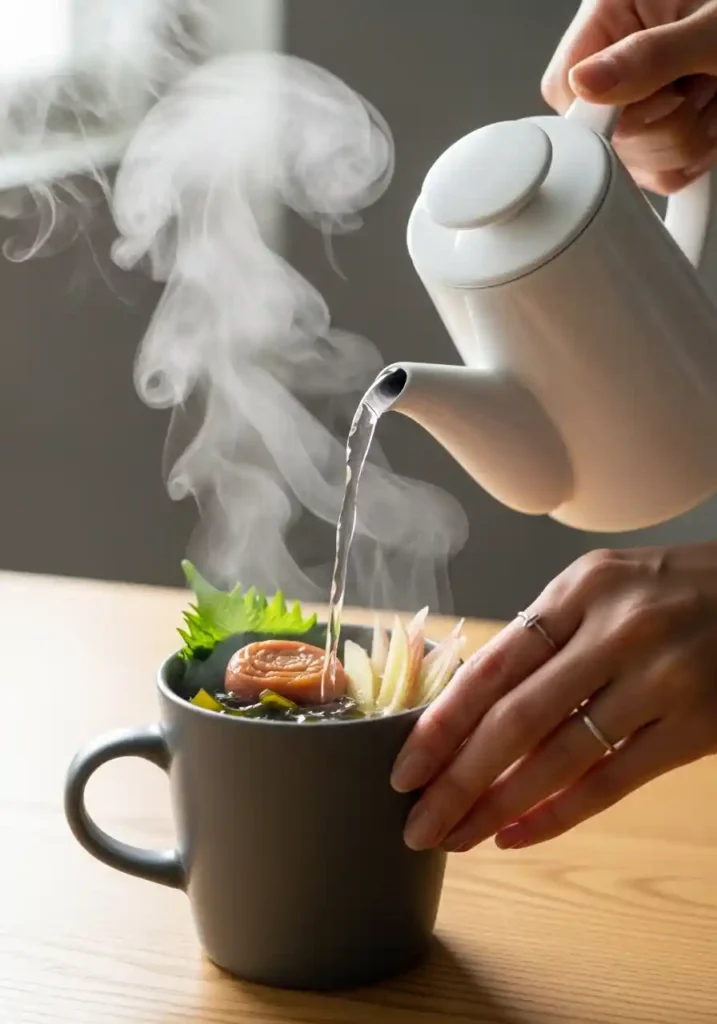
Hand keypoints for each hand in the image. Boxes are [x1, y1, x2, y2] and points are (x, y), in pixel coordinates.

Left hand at [391, 543, 716, 851]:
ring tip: (457, 837)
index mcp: (579, 590)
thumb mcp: (601, 589)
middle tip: (417, 823)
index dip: (442, 723)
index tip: (403, 767)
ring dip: (499, 806)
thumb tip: (469, 708)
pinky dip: (560, 814)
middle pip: (517, 719)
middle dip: (458, 779)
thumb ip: (543, 638)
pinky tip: (518, 835)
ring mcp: (662, 679)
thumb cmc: (671, 590)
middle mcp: (617, 631)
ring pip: (560, 758)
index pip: (493, 665)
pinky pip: (614, 781)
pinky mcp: (697, 725)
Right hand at [542, 0, 716, 193]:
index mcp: (612, 14)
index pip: (569, 90)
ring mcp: (639, 97)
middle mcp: (617, 57)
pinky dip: (698, 159)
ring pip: (638, 163)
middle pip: (606, 137)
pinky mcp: (663, 129)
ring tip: (715, 93)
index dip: (608, 113)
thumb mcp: (715, 28)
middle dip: (667, 126)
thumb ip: (650, 55)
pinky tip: (714, 117)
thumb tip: (585, 81)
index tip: (656, 101)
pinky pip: (661, 175)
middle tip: (704, 87)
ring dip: (692, 139)